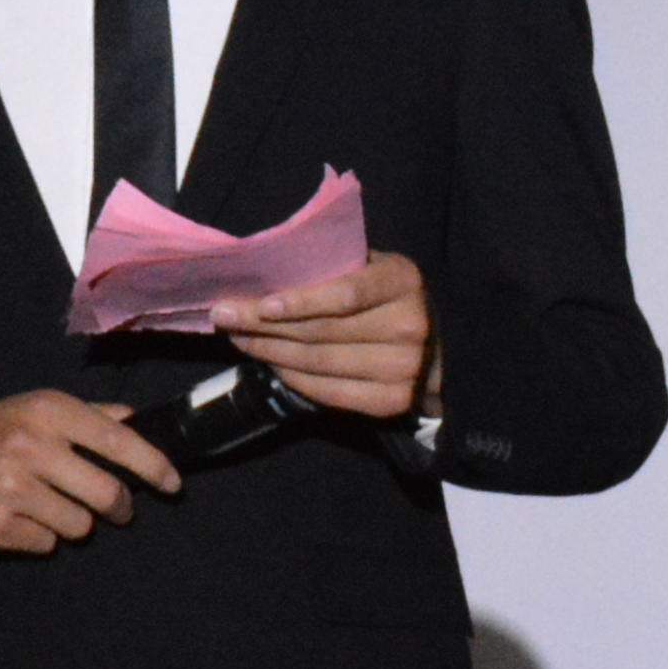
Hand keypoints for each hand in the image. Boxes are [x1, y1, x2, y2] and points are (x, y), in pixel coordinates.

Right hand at [0, 390, 183, 550]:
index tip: (173, 484)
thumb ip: (90, 415)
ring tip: (49, 505)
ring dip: (75, 522)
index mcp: (48, 412)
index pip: (118, 441)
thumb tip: (137, 420)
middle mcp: (31, 447)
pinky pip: (46, 544)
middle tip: (118, 510)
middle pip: (107, 494)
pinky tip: (20, 516)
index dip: (154, 466)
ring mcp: (11, 488)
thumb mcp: (36, 407)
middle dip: (121, 508)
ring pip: (79, 526)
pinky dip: (42, 535)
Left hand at [222, 250, 435, 420]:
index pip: (346, 294)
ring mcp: (402, 369)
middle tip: (225, 317)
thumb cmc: (392, 297)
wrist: (442, 348)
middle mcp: (407, 327)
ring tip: (240, 339)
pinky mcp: (390, 402)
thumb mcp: (376, 266)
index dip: (301, 302)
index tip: (260, 305)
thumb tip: (268, 268)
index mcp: (402, 282)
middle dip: (264, 325)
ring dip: (270, 352)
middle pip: (322, 331)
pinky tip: (271, 365)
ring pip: (319, 363)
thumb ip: (337, 266)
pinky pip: (329, 393)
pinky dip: (294, 379)